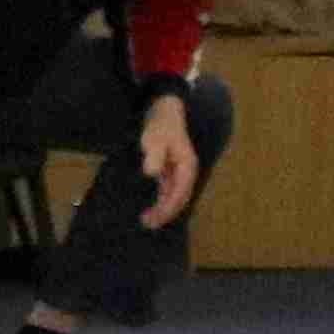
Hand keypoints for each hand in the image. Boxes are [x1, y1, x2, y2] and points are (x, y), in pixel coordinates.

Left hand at [136, 93, 198, 227]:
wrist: (164, 110)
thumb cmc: (160, 125)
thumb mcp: (155, 137)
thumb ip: (154, 154)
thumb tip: (151, 173)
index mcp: (187, 167)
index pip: (180, 194)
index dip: (168, 208)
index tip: (154, 218)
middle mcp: (186, 172)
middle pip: (179, 199)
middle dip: (165, 213)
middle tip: (147, 224)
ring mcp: (179, 172)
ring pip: (174, 196)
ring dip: (163, 209)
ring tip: (146, 220)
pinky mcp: (171, 170)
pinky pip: (169, 191)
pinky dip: (161, 201)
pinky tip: (151, 206)